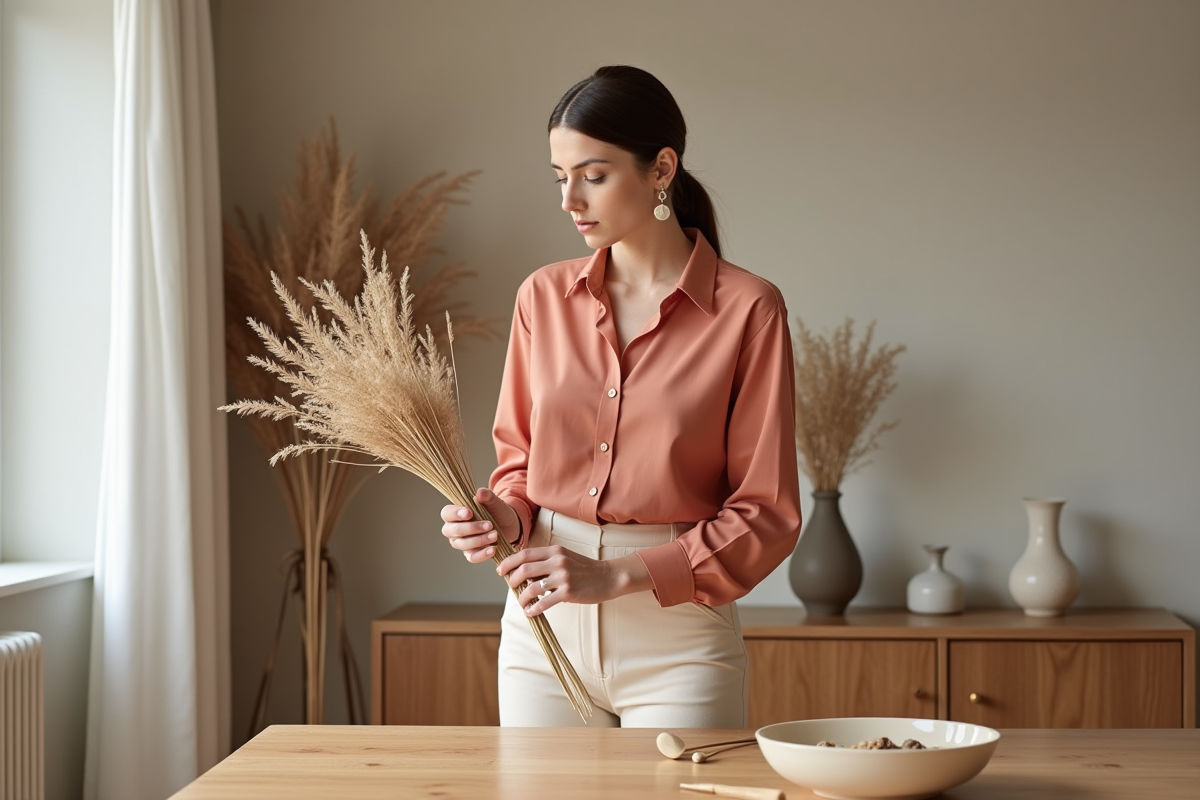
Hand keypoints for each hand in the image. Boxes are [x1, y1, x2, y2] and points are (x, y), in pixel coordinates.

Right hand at [440, 488, 520, 563]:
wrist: (508, 525)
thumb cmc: (496, 511)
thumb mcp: (494, 502)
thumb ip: (487, 497)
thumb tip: (480, 492)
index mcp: (455, 513)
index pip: (447, 513)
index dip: (455, 514)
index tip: (469, 513)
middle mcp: (454, 529)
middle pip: (453, 531)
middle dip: (471, 528)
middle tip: (489, 525)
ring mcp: (461, 542)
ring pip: (462, 544)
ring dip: (479, 540)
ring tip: (495, 535)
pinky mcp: (471, 553)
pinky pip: (471, 557)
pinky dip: (482, 554)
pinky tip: (493, 549)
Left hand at [497, 546, 650, 616]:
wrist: (608, 577)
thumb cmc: (585, 569)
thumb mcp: (565, 558)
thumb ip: (546, 562)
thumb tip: (525, 573)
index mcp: (554, 551)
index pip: (524, 554)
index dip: (509, 562)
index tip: (501, 571)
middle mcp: (557, 561)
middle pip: (524, 569)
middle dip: (512, 580)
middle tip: (511, 587)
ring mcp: (563, 576)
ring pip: (532, 587)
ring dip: (521, 597)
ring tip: (522, 603)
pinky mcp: (568, 592)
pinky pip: (544, 602)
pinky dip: (533, 608)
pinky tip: (530, 612)